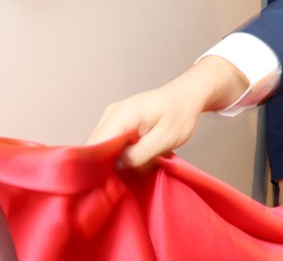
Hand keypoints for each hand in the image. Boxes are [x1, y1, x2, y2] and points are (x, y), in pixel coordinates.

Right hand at [87, 56, 248, 167]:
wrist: (188, 96)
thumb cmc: (180, 114)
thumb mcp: (165, 138)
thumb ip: (139, 154)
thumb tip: (117, 167)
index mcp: (121, 115)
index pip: (94, 145)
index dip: (96, 166)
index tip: (105, 184)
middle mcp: (111, 114)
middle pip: (95, 147)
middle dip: (106, 166)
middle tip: (124, 179)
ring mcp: (113, 117)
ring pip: (103, 147)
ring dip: (115, 160)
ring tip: (135, 166)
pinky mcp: (119, 123)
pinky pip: (111, 143)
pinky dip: (121, 154)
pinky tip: (136, 158)